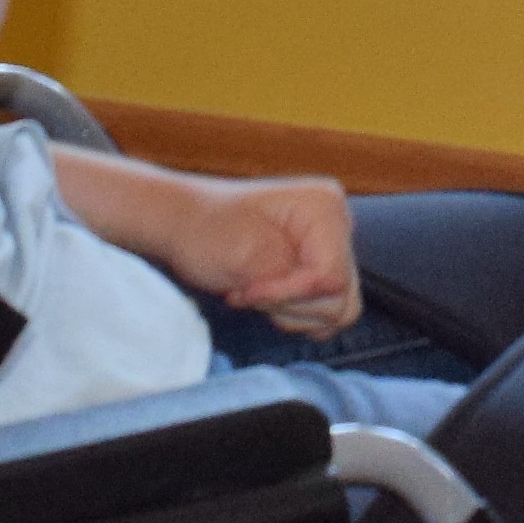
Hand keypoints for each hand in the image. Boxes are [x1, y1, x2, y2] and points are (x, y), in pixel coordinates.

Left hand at [160, 169, 363, 337]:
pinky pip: (329, 311)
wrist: (184, 225)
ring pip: (337, 308)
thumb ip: (287, 276)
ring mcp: (330, 247)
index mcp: (324, 207)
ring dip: (291, 312)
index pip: (331, 276)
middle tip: (248, 291)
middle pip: (339, 295)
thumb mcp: (242, 252)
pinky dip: (296, 315)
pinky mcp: (320, 269)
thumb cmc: (205, 228)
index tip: (250, 291)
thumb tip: (322, 298)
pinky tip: (267, 300)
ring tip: (255, 293)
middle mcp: (337, 224)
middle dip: (289, 303)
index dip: (289, 294)